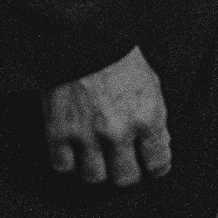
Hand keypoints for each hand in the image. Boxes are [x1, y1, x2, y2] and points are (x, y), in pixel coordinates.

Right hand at [43, 46, 168, 185]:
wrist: (83, 39)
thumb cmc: (118, 57)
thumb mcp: (151, 84)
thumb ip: (155, 117)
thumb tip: (159, 143)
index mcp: (147, 118)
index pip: (157, 163)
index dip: (156, 168)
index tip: (152, 168)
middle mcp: (119, 132)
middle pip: (125, 179)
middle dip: (128, 174)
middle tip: (125, 165)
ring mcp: (87, 136)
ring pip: (94, 178)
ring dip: (97, 170)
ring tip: (99, 159)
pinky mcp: (59, 133)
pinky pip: (63, 166)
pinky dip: (68, 162)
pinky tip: (74, 152)